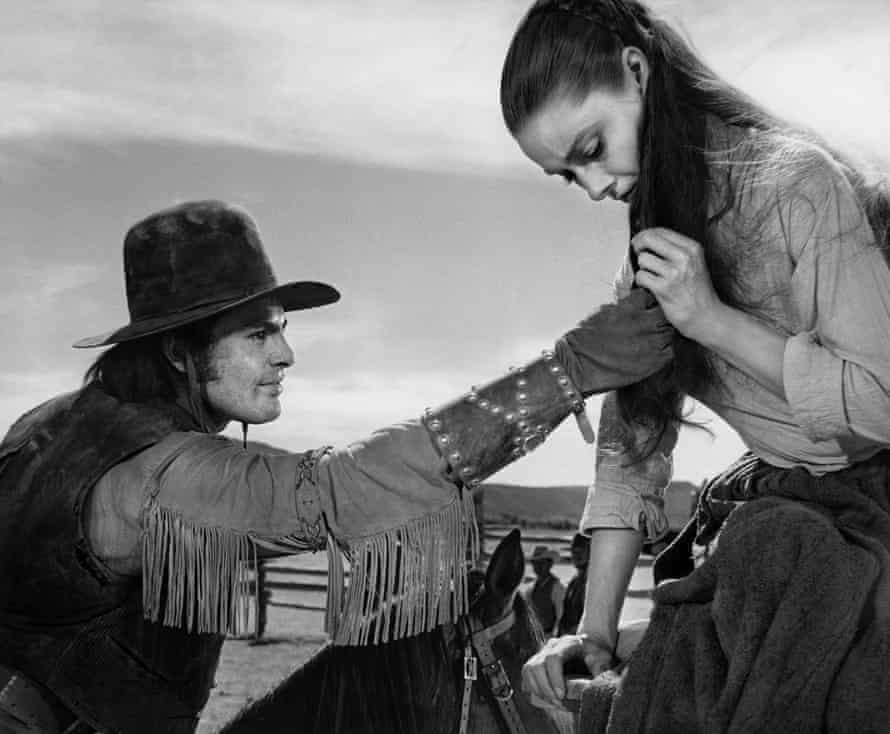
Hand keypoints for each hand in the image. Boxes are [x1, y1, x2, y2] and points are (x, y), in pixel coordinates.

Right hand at [521, 633, 614, 710]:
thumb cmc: (597, 656)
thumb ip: (600, 665)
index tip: (562, 695)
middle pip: (537, 665)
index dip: (554, 678)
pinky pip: (527, 675)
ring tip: (554, 702)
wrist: (590, 652)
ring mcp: (542, 653)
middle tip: (558, 703)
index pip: (553, 658)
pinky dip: (533, 688)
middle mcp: (552, 646)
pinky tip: (546, 698)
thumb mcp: (604, 658)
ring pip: (529, 670)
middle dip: (546, 688)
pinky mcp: (537, 663)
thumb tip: (594, 672)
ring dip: (539, 690)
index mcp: (568, 643)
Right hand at [555, 289, 673, 396]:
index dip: (646, 301)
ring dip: (661, 333)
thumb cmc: (585, 340)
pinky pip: (669, 351)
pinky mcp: (653, 362)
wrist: (579, 365)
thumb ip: (622, 307)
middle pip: (663, 313)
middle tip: (649, 323)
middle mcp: (644, 323)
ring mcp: (651, 343)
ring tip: (650, 339)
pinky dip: (663, 350)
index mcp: (630, 308)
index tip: (643, 307)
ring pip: (668, 331)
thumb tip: (631, 305)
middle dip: (657, 316)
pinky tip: (652, 352)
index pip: (649, 296)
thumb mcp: (602, 313)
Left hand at [631, 227, 724, 342]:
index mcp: (692, 248)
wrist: (705, 316)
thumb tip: (647, 238)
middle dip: (638, 245)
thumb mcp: (694, 262)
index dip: (645, 235)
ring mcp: (674, 273)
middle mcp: (684, 257)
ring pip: (643, 259)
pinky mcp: (664, 288)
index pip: (660, 231)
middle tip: (637, 252)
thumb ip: (675, 249)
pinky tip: (650, 286)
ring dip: (643, 268)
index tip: (640, 242)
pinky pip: (641, 277)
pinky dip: (642, 282)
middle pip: (648, 239)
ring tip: (652, 276)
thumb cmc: (697, 290)